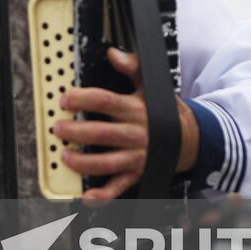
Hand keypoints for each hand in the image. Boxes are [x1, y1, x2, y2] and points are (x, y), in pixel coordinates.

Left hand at [53, 47, 199, 203]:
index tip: (66, 99)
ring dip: (84, 162)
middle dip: (77, 132)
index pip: (106, 102)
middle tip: (58, 129)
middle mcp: (136, 134)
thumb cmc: (165, 111)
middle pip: (102, 133)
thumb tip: (113, 53)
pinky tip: (86, 196)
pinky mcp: (137, 174)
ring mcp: (137, 157)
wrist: (192, 139)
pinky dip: (102, 195)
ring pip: (107, 162)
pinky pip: (119, 187)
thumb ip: (132, 67)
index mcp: (136, 109)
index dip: (83, 99)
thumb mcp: (151, 86)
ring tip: (65, 156)